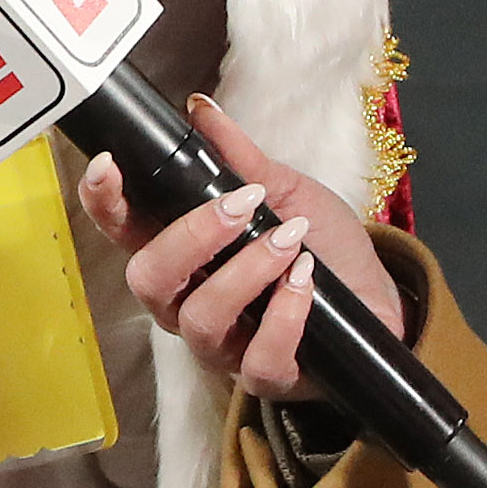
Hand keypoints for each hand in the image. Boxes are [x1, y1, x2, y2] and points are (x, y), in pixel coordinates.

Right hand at [72, 94, 404, 404]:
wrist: (381, 298)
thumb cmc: (325, 248)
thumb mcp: (287, 192)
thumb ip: (241, 159)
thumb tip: (201, 110)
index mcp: (184, 254)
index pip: (126, 231)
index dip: (105, 203)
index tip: (109, 167)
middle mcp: (188, 302)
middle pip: (147, 280)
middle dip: (190, 236)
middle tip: (243, 204)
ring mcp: (224, 346)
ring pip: (199, 319)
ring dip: (246, 272)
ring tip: (291, 241)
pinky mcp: (266, 377)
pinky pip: (257, 359)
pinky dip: (283, 316)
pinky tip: (306, 284)